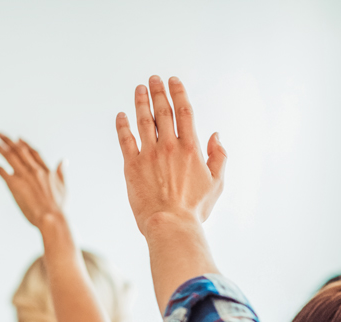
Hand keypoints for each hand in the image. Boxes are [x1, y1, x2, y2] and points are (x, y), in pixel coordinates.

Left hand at [0, 134, 65, 227]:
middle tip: (0, 134)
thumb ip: (61, 172)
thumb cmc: (58, 207)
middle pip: (19, 150)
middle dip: (9, 141)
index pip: (33, 152)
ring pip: (9, 156)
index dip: (25, 144)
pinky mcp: (14, 183)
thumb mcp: (63, 187)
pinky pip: (1, 170)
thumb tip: (63, 160)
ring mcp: (24, 175)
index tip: (18, 139)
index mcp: (46, 170)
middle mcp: (34, 169)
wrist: (51, 217)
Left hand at [116, 76, 226, 234]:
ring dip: (140, 102)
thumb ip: (219, 157)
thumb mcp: (217, 183)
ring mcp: (149, 154)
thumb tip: (216, 135)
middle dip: (158, 91)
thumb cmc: (194, 208)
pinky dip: (122, 125)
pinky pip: (125, 139)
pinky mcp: (132, 166)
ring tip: (139, 89)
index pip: (184, 111)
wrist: (170, 223)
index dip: (178, 93)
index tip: (173, 81)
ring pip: (143, 120)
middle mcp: (169, 146)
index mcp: (190, 148)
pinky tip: (121, 115)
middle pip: (162, 111)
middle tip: (153, 79)